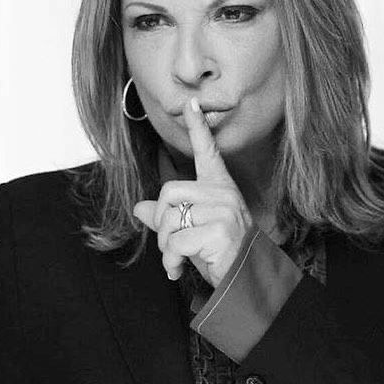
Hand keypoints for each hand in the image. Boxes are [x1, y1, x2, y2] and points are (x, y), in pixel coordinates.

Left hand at [133, 97, 253, 286]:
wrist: (245, 280)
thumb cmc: (219, 253)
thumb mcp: (191, 232)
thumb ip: (167, 218)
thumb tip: (139, 208)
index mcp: (219, 188)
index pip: (207, 152)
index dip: (198, 127)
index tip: (191, 103)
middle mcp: (223, 193)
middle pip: (168, 193)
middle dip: (161, 223)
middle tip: (170, 244)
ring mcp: (223, 210)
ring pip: (170, 218)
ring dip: (165, 247)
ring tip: (177, 259)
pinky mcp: (220, 230)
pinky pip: (176, 241)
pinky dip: (171, 260)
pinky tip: (179, 269)